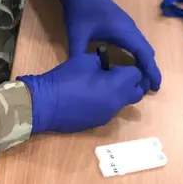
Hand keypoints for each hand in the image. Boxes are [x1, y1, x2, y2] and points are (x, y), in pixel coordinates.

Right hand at [18, 54, 146, 133]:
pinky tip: (91, 97)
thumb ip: (103, 62)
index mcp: (117, 85)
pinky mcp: (98, 123)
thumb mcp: (86, 60)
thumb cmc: (66, 78)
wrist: (45, 103)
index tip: (120, 65)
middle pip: (136, 93)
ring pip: (123, 104)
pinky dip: (107, 103)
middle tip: (119, 75)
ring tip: (102, 85)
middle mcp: (117, 102)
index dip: (130, 69)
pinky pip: (110, 111)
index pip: (137, 75)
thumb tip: (108, 67)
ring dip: (119, 94)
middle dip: (132, 84)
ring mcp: (108, 115)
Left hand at [57, 0, 160, 90]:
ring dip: (145, 62)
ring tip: (143, 81)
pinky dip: (140, 55)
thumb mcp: (76, 33)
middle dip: (150, 69)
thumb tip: (78, 75)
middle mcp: (130, 28)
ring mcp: (128, 26)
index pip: (143, 53)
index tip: (155, 87)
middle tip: (149, 89)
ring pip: (143, 46)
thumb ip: (77, 54)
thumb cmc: (80, 9)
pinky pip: (137, 42)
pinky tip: (132, 65)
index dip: (150, 70)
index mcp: (122, 31)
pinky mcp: (123, 25)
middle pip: (147, 51)